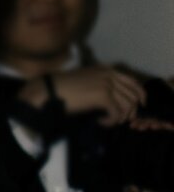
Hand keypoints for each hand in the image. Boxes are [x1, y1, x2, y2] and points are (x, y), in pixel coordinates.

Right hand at [17, 66, 146, 125]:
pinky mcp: (103, 96)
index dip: (139, 95)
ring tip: (109, 122)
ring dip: (120, 117)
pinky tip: (100, 122)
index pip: (132, 81)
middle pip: (133, 94)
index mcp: (107, 69)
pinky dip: (111, 121)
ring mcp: (107, 84)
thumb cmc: (63, 88)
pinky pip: (116, 113)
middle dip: (131, 110)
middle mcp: (110, 74)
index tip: (138, 106)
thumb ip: (100, 84)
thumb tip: (112, 100)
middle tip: (123, 121)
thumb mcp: (86, 81)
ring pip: (127, 105)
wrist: (50, 90)